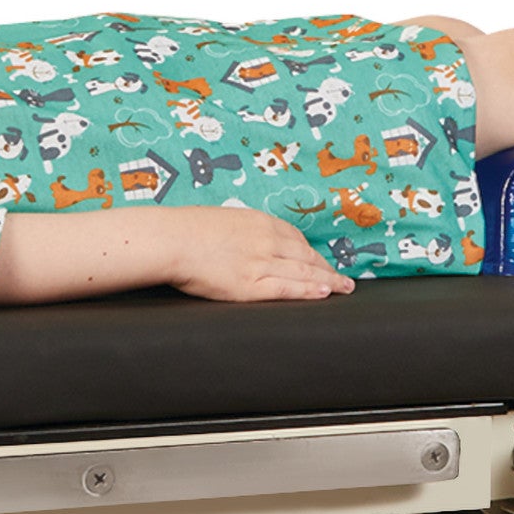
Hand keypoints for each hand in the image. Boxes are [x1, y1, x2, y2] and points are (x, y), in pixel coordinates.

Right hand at [170, 206, 356, 302]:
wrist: (169, 239)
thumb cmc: (185, 229)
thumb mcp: (222, 221)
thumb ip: (240, 231)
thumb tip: (243, 240)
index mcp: (259, 222)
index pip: (295, 238)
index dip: (312, 252)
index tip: (322, 261)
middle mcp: (266, 240)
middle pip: (307, 255)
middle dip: (327, 267)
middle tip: (344, 279)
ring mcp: (261, 262)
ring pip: (304, 271)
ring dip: (328, 281)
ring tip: (344, 289)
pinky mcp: (251, 284)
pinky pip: (288, 287)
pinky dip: (309, 290)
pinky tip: (324, 293)